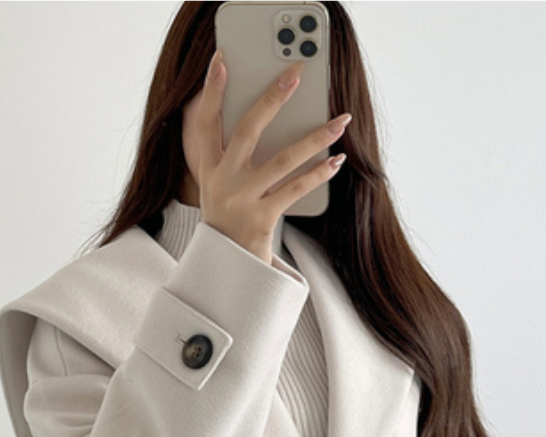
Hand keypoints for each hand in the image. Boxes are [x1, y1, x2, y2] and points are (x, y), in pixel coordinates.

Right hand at [195, 50, 350, 262]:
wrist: (228, 266)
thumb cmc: (230, 217)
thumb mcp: (220, 184)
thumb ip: (232, 151)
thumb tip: (268, 111)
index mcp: (209, 168)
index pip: (205, 123)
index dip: (211, 92)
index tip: (222, 60)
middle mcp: (222, 181)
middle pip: (247, 131)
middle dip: (272, 99)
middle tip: (296, 74)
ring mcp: (242, 201)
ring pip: (281, 160)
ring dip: (314, 137)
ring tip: (340, 120)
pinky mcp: (262, 219)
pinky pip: (295, 189)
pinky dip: (318, 174)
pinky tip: (336, 160)